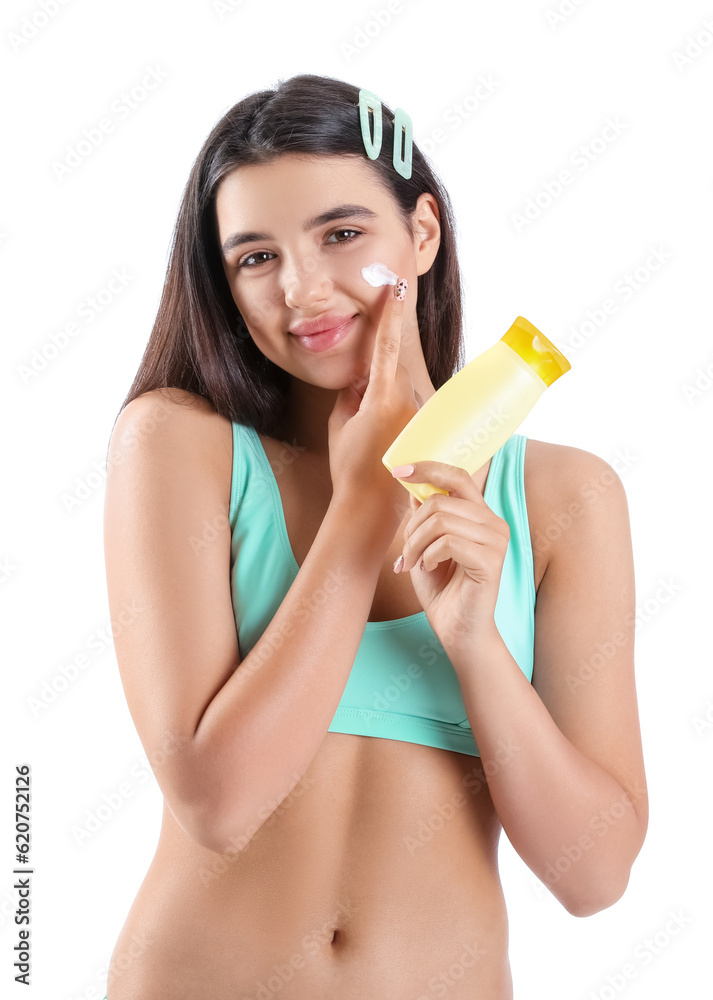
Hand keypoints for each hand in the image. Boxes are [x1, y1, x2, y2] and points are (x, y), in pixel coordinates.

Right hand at [328, 277, 418, 543]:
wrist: (371, 507)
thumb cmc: (349, 467)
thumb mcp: (340, 425)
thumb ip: (350, 393)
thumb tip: (359, 377)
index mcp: (382, 397)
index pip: (386, 347)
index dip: (389, 316)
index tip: (395, 289)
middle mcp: (408, 403)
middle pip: (394, 376)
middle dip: (379, 389)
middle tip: (365, 426)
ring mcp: (423, 418)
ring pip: (406, 397)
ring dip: (392, 410)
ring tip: (379, 445)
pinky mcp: (430, 432)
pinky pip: (415, 414)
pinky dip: (402, 423)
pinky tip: (391, 449)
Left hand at [393, 461, 509, 647]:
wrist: (457, 630)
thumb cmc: (442, 589)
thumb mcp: (425, 545)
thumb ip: (424, 515)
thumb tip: (413, 484)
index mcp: (481, 515)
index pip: (458, 476)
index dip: (428, 469)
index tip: (399, 472)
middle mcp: (494, 523)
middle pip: (440, 502)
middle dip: (412, 527)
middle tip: (405, 553)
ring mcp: (496, 541)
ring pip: (440, 521)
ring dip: (416, 544)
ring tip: (413, 563)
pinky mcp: (492, 560)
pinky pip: (447, 542)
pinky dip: (428, 556)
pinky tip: (428, 569)